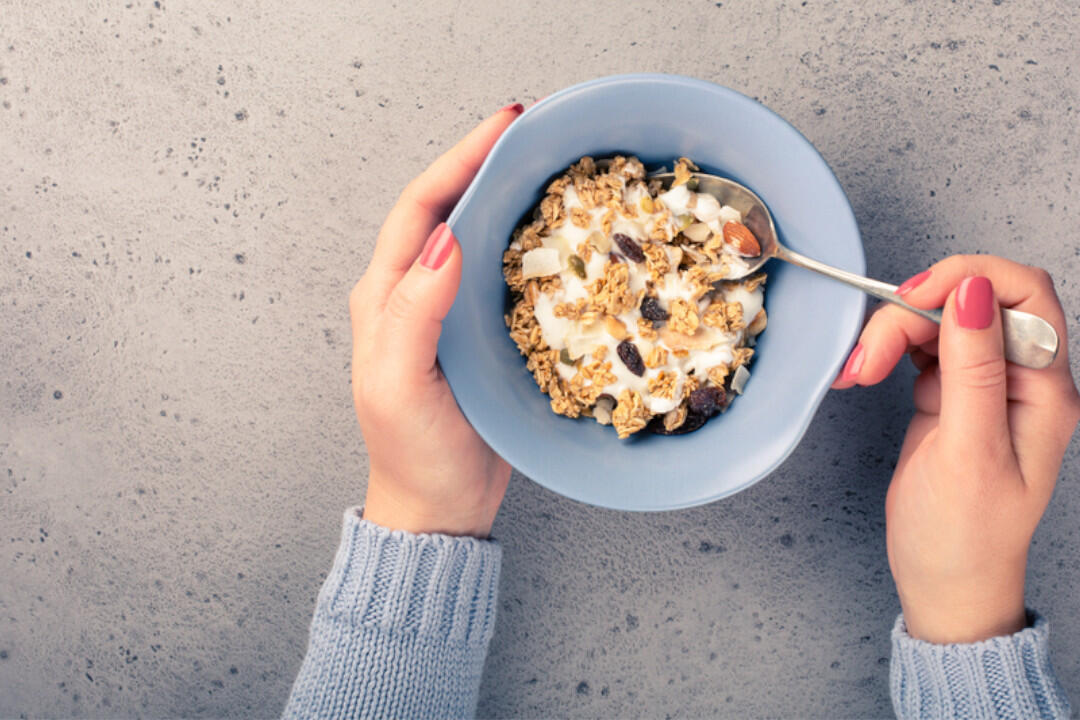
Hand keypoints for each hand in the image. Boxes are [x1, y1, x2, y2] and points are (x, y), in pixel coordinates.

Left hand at [348, 105, 522, 536]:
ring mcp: (451, 312)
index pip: (421, 208)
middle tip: (537, 130)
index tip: (504, 126)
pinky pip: (506, 272)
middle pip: (449, 207)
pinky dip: (531, 243)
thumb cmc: (413, 454)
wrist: (438, 509)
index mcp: (386, 296)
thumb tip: (446, 240)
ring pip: (479, 235)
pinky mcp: (482, 334)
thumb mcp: (400, 386)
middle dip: (487, 161)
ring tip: (553, 164)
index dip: (459, 160)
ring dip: (510, 195)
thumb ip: (414, 314)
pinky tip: (562, 233)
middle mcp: (415, 293)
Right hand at [833, 256, 1079, 642]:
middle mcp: (1022, 379)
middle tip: (873, 351)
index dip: (973, 278)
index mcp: (1047, 390)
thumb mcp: (969, 452)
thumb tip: (974, 290)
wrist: (945, 585)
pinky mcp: (951, 393)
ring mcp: (985, 384)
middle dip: (917, 311)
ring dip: (892, 333)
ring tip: (859, 371)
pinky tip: (863, 372)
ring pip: (940, 319)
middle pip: (974, 299)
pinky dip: (886, 350)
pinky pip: (920, 345)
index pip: (1027, 294)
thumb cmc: (966, 537)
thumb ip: (974, 368)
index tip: (919, 296)